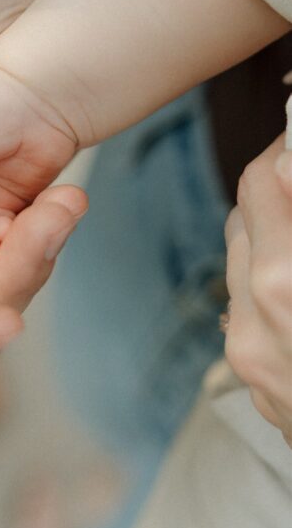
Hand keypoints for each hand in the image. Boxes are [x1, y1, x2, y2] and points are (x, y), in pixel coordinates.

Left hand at [224, 132, 291, 445]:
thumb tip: (290, 160)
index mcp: (287, 284)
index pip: (266, 179)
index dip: (289, 146)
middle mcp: (257, 318)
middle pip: (246, 211)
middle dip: (280, 183)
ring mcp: (249, 355)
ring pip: (240, 255)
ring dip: (272, 227)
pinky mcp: (254, 381)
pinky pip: (245, 304)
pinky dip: (267, 275)